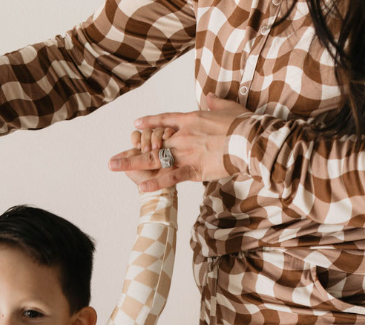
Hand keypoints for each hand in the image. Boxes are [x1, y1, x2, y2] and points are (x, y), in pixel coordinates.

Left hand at [108, 94, 250, 190]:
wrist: (251, 139)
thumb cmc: (243, 123)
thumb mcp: (228, 106)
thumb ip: (214, 102)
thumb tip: (209, 96)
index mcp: (191, 119)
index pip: (164, 120)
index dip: (149, 124)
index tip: (135, 126)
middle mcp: (183, 135)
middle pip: (152, 143)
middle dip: (131, 152)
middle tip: (113, 160)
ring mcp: (186, 152)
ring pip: (154, 158)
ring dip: (133, 164)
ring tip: (114, 167)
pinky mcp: (194, 169)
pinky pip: (171, 177)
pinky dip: (156, 182)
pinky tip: (141, 186)